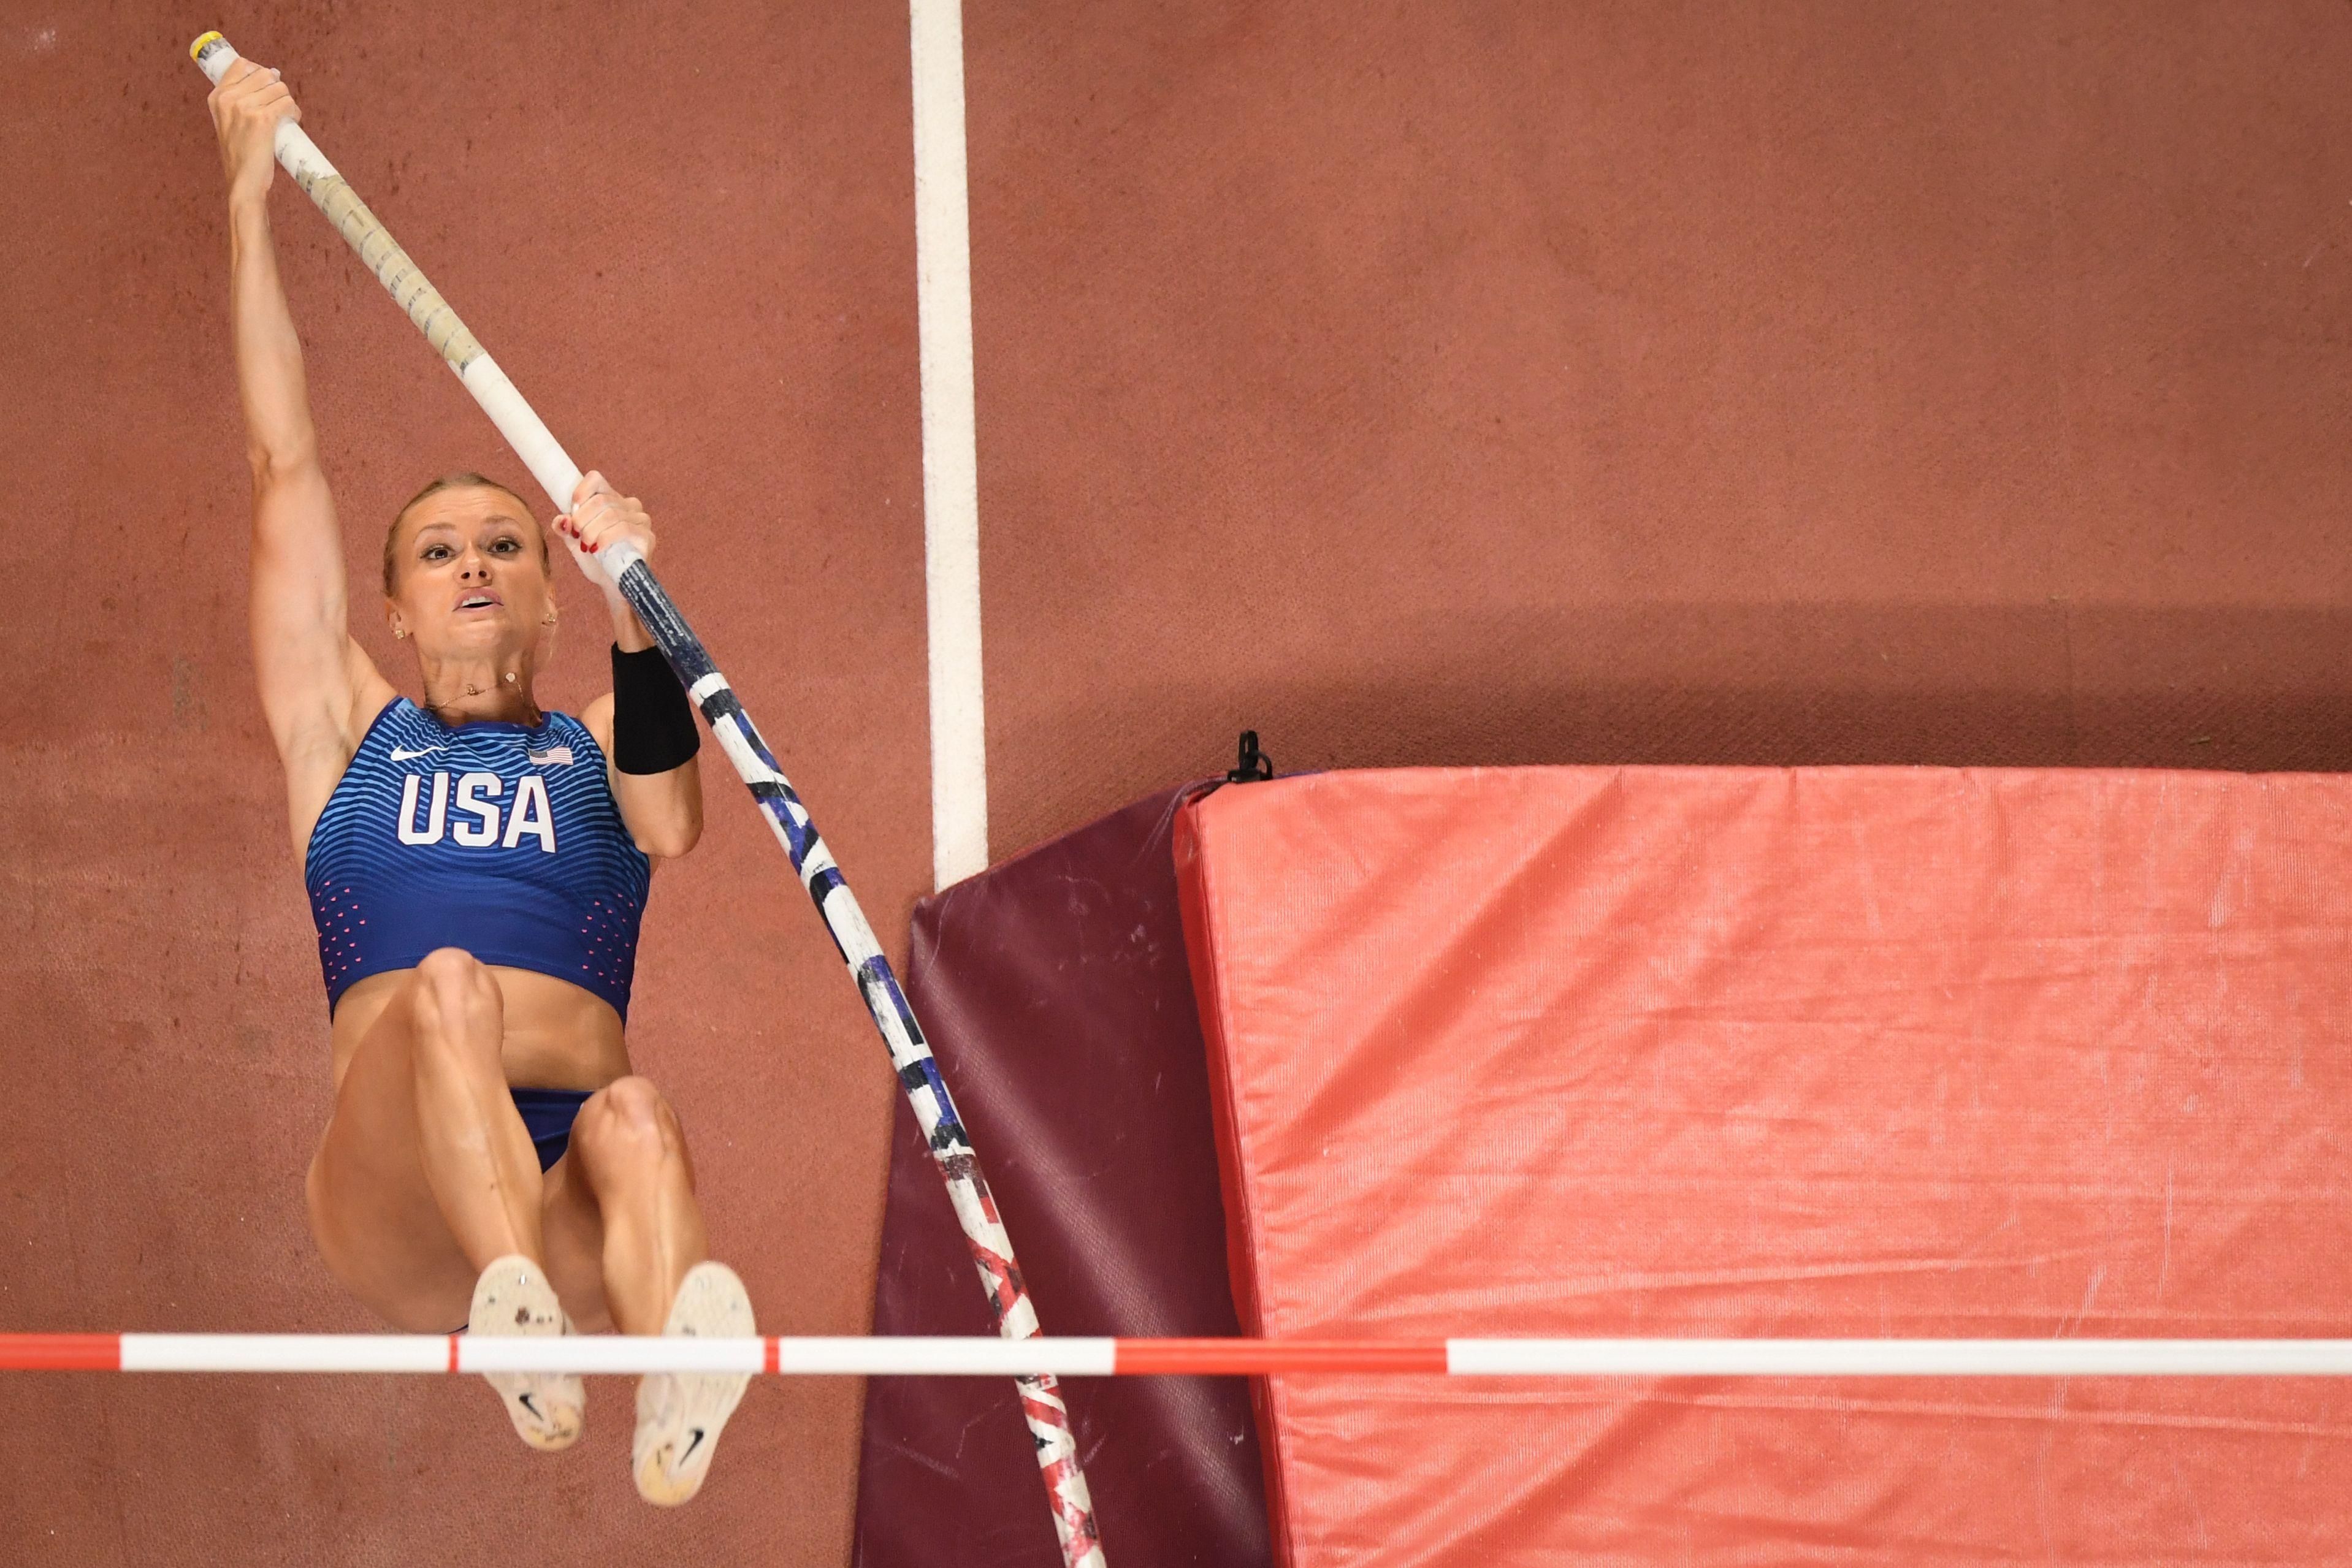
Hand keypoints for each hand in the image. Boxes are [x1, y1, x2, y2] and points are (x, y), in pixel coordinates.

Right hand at [209, 57, 297, 206]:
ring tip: (285, 117)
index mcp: (217, 97)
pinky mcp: (262, 119)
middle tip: (280, 106)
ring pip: (279, 88)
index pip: (241, 64)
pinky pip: (287, 104)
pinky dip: (294, 112)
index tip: (268, 86)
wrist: (243, 182)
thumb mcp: (228, 123)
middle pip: (265, 74)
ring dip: (288, 102)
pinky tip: (292, 121)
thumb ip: (238, 101)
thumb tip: (271, 75)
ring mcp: (245, 107)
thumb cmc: (240, 155)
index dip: (260, 72)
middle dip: (277, 89)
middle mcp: (228, 99)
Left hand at [554, 470, 655, 586]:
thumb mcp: (574, 543)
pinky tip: (597, 549)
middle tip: (576, 535)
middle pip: (600, 500)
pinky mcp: (647, 536)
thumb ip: (565, 529)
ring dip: (591, 531)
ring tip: (585, 545)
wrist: (612, 585)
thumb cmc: (596, 562)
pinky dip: (605, 538)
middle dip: (582, 518)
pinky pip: (624, 528)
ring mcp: (641, 520)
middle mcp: (629, 505)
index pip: (596, 479)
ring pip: (611, 514)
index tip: (572, 509)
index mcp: (611, 499)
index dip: (581, 491)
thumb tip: (561, 520)